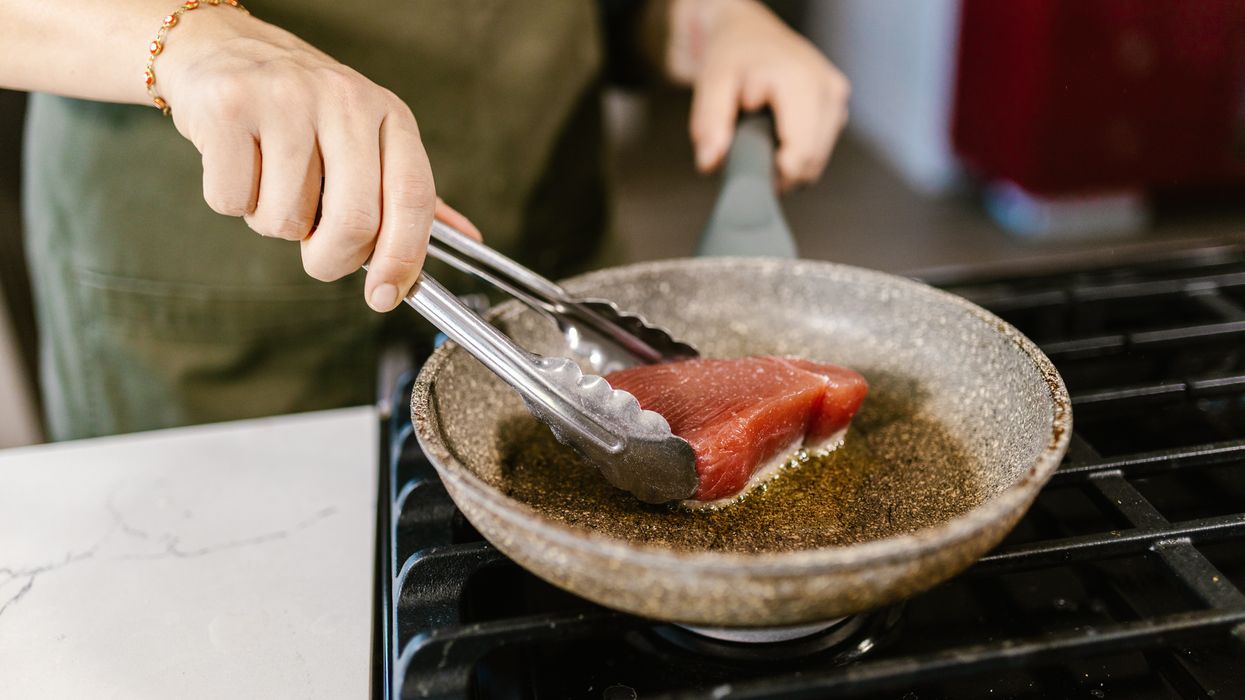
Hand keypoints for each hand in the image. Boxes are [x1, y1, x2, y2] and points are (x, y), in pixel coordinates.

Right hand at [158, 9, 478, 310]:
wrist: (220, 46)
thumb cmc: (299, 106)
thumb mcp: (367, 135)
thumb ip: (407, 190)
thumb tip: (465, 238)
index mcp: (388, 114)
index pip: (414, 197)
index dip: (403, 257)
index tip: (385, 295)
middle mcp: (345, 101)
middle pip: (356, 221)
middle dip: (333, 260)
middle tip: (318, 254)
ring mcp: (286, 100)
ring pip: (287, 219)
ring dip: (275, 224)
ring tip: (270, 181)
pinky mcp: (230, 108)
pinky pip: (233, 201)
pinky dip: (233, 203)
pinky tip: (240, 165)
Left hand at [670, 0, 849, 189]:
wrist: (749, 32)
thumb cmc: (732, 55)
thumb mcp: (712, 82)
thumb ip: (709, 122)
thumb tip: (709, 162)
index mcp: (802, 82)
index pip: (801, 155)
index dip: (773, 172)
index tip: (748, 159)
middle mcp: (829, 88)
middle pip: (811, 163)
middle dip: (777, 168)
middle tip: (749, 143)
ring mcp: (837, 95)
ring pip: (817, 162)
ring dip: (787, 162)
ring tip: (762, 133)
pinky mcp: (838, 102)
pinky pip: (820, 149)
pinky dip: (797, 151)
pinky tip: (777, 131)